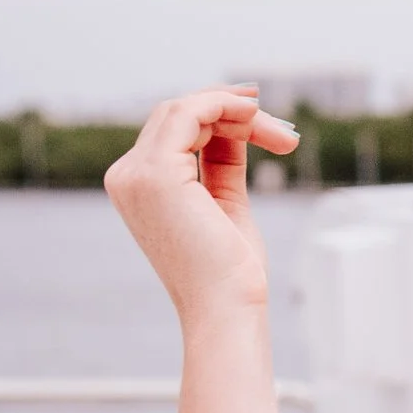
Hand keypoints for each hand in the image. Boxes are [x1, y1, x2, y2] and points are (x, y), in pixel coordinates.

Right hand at [104, 86, 299, 318]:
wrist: (227, 306)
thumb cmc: (231, 269)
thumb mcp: (225, 200)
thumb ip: (222, 161)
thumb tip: (238, 122)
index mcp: (138, 186)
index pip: (177, 131)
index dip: (224, 119)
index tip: (272, 128)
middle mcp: (127, 177)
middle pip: (179, 114)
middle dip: (235, 113)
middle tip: (285, 133)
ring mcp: (135, 174)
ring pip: (184, 108)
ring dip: (239, 112)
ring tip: (284, 138)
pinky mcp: (155, 173)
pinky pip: (188, 112)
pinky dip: (226, 106)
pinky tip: (258, 117)